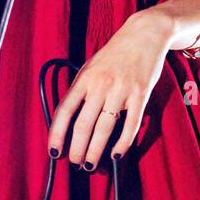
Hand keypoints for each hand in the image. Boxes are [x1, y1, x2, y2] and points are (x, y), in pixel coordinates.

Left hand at [47, 7, 170, 169]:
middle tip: (75, 163)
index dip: (56, 134)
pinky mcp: (140, 94)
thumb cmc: (116, 53)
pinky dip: (123, 143)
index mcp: (85, 78)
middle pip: (83, 125)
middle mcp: (101, 85)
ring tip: (91, 165)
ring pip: (104, 128)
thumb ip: (81, 90)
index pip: (65, 111)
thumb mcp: (91, 66)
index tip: (54, 152)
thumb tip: (69, 119)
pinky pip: (131, 124)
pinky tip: (116, 154)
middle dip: (77, 149)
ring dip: (95, 151)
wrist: (145, 33)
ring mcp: (121, 90)